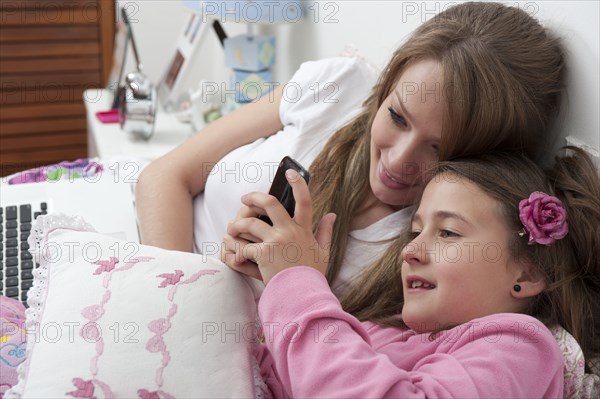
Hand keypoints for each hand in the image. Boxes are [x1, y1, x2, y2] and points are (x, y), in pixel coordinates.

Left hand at [224, 169, 335, 284]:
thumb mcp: (323, 252)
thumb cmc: (312, 275)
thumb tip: (332, 214)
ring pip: (250, 223)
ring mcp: (275, 241)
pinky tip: (237, 256)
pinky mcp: (263, 254)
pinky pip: (245, 246)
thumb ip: (326, 231)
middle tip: (245, 199)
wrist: (302, 295)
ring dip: (238, 225)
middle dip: (254, 197)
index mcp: (304, 229)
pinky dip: (238, 251)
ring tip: (233, 228)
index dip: (298, 184)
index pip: (304, 200)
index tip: (290, 173)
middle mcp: (289, 231)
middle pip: (269, 203)